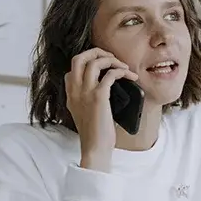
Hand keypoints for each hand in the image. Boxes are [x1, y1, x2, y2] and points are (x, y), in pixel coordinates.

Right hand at [64, 48, 137, 171]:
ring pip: (94, 62)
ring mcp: (85, 92)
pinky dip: (121, 71)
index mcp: (70, 94)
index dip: (88, 62)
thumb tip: (104, 85)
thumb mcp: (83, 112)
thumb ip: (86, 98)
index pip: (72, 68)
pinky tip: (129, 76)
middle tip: (112, 57)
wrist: (95, 148)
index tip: (103, 66)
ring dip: (112, 60)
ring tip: (124, 67)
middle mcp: (75, 90)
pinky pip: (110, 75)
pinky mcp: (98, 97)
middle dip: (97, 52)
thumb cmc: (94, 133)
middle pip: (79, 58)